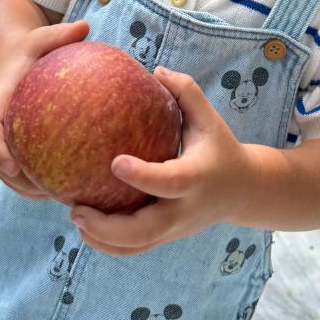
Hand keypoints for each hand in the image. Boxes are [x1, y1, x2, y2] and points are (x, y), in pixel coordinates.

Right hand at [0, 19, 89, 198]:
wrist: (10, 55)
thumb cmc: (29, 47)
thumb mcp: (41, 37)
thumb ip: (59, 34)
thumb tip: (85, 26)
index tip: (12, 166)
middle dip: (16, 180)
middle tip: (45, 192)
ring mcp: (2, 136)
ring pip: (6, 171)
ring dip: (27, 188)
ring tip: (58, 198)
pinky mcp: (13, 143)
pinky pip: (21, 168)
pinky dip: (37, 182)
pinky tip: (67, 190)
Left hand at [69, 66, 247, 255]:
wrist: (243, 191)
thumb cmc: (220, 147)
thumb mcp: (209, 118)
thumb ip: (186, 92)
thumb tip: (154, 70)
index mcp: (196, 178)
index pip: (169, 182)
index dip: (142, 175)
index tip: (114, 161)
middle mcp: (185, 210)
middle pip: (146, 230)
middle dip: (108, 225)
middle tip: (76, 209)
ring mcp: (175, 229)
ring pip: (137, 246)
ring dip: (103, 239)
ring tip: (75, 217)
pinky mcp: (167, 237)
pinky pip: (135, 249)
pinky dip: (109, 243)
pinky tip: (85, 225)